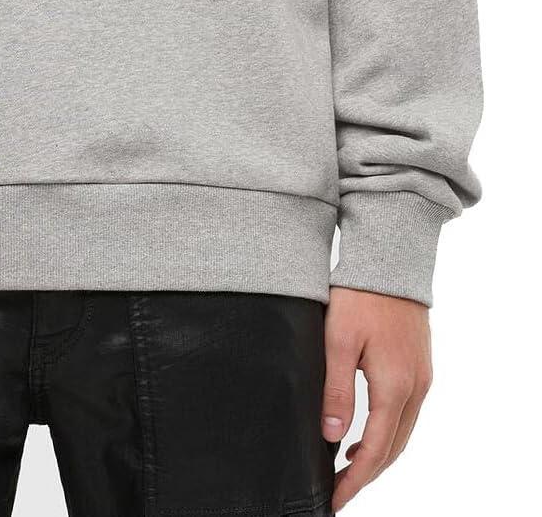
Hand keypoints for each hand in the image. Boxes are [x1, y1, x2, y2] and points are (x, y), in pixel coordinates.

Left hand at [322, 287, 431, 509]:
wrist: (390, 261)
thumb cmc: (360, 296)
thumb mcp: (337, 341)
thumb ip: (335, 390)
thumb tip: (333, 436)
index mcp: (394, 386)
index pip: (376, 450)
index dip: (356, 479)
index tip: (336, 498)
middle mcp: (415, 387)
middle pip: (394, 448)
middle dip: (368, 475)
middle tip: (339, 490)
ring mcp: (422, 377)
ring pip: (403, 432)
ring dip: (379, 455)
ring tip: (349, 469)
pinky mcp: (420, 366)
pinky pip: (408, 413)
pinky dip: (390, 432)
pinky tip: (368, 433)